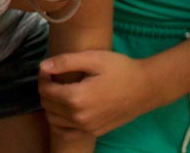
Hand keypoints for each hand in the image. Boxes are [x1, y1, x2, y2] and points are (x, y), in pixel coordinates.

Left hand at [39, 50, 154, 135]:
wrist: (146, 88)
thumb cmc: (120, 69)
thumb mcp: (92, 58)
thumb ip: (65, 62)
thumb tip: (43, 66)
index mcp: (76, 98)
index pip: (45, 90)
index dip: (43, 76)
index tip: (48, 68)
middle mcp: (80, 117)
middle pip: (47, 104)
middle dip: (45, 89)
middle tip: (53, 76)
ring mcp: (87, 127)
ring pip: (53, 119)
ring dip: (50, 105)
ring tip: (59, 90)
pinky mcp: (95, 132)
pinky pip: (67, 132)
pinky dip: (60, 122)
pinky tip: (65, 109)